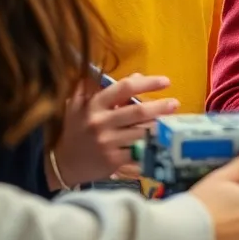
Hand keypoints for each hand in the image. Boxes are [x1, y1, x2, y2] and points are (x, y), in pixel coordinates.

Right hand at [52, 73, 177, 186]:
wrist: (63, 163)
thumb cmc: (77, 130)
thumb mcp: (82, 105)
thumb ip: (107, 90)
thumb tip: (137, 76)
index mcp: (94, 105)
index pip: (124, 88)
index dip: (147, 83)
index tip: (166, 81)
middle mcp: (101, 122)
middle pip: (138, 111)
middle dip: (160, 107)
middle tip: (175, 103)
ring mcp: (107, 142)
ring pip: (141, 132)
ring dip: (159, 127)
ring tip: (171, 123)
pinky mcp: (113, 160)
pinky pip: (139, 151)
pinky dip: (152, 146)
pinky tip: (163, 142)